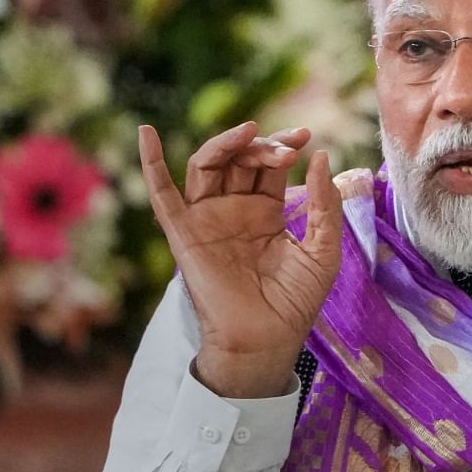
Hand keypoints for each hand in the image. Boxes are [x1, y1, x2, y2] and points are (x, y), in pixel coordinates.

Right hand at [138, 121, 342, 397]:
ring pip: (207, 166)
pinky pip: (162, 195)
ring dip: (226, 144)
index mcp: (265, 211)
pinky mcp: (184, 234)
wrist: (268, 339)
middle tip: (288, 147)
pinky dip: (151, 164)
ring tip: (251, 133)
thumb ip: (324, 204)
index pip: (268, 164)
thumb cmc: (296, 300)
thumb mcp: (323, 248)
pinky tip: (146, 134)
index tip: (306, 137)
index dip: (283, 145)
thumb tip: (322, 156)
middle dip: (263, 145)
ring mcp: (207, 219)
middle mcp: (233, 209)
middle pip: (239, 158)